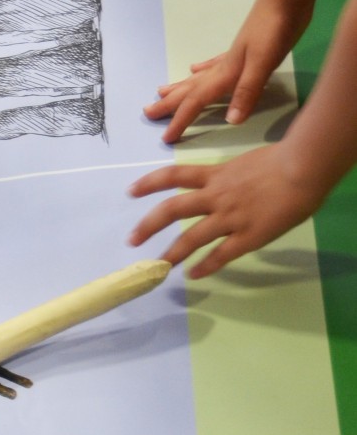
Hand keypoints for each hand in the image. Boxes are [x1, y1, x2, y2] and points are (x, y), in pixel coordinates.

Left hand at [128, 145, 321, 277]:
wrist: (302, 169)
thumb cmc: (283, 160)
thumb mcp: (247, 163)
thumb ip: (233, 176)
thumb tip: (229, 183)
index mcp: (216, 175)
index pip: (174, 175)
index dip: (150, 182)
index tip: (131, 190)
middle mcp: (216, 196)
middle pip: (173, 209)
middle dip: (149, 225)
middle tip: (132, 239)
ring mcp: (230, 218)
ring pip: (192, 237)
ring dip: (172, 253)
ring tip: (157, 266)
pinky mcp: (247, 236)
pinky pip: (221, 255)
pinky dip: (205, 266)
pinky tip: (193, 274)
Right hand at [144, 0, 309, 142]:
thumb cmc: (275, 30)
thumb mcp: (263, 63)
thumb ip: (247, 91)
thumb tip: (230, 121)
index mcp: (226, 74)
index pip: (197, 101)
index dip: (181, 120)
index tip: (165, 137)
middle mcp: (223, 67)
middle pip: (189, 89)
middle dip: (169, 103)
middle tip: (147, 112)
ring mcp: (231, 57)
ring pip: (198, 78)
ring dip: (180, 87)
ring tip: (161, 91)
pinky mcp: (242, 50)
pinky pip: (214, 64)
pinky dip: (202, 69)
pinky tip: (195, 68)